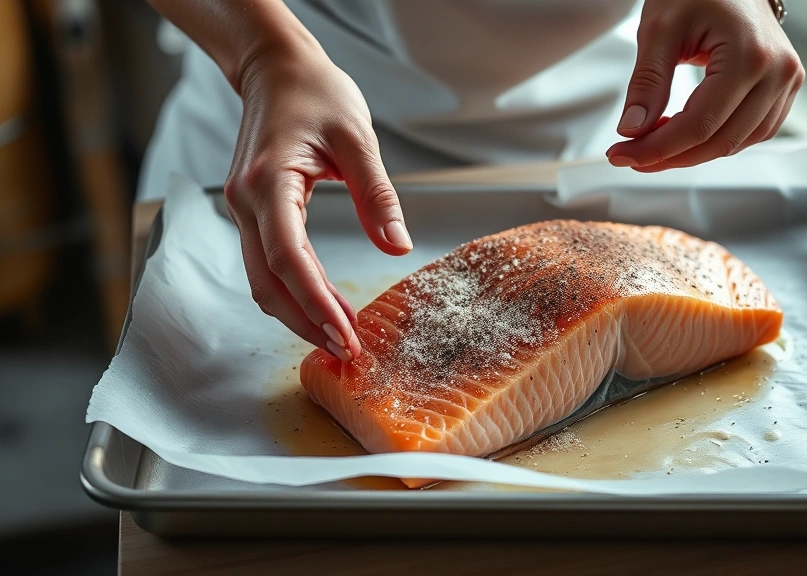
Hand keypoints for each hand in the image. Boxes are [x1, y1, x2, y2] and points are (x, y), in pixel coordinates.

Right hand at [224, 44, 412, 360]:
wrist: (276, 70)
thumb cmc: (316, 93)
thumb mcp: (358, 138)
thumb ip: (378, 196)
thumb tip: (397, 247)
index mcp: (269, 182)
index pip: (289, 258)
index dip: (317, 303)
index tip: (347, 335)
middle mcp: (246, 202)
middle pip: (268, 282)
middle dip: (306, 322)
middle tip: (348, 350)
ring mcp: (243, 209)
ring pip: (263, 280)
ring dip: (298, 312)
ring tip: (341, 335)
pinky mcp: (252, 212)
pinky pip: (266, 263)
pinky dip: (293, 291)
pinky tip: (322, 304)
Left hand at [606, 0, 803, 171]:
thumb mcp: (659, 29)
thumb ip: (648, 82)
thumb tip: (633, 130)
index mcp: (750, 55)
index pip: (700, 124)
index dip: (657, 148)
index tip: (623, 154)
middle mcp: (778, 72)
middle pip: (719, 141)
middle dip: (670, 156)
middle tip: (632, 154)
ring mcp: (786, 81)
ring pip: (737, 144)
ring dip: (693, 153)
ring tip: (655, 142)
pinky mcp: (783, 88)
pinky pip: (751, 132)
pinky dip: (716, 140)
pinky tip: (686, 135)